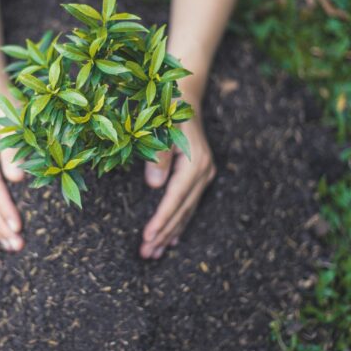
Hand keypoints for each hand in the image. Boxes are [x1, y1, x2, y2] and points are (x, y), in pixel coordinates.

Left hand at [139, 114, 215, 259]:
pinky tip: (172, 241)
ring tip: (153, 254)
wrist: (185, 96)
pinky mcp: (200, 176)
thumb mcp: (160, 126)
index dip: (161, 220)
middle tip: (145, 254)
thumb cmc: (168, 109)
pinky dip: (179, 224)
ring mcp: (204, 175)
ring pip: (186, 212)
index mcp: (194, 163)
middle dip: (163, 234)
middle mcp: (203, 172)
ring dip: (170, 234)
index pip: (175, 199)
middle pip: (181, 210)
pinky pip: (189, 206)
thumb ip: (159, 155)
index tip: (147, 238)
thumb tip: (154, 186)